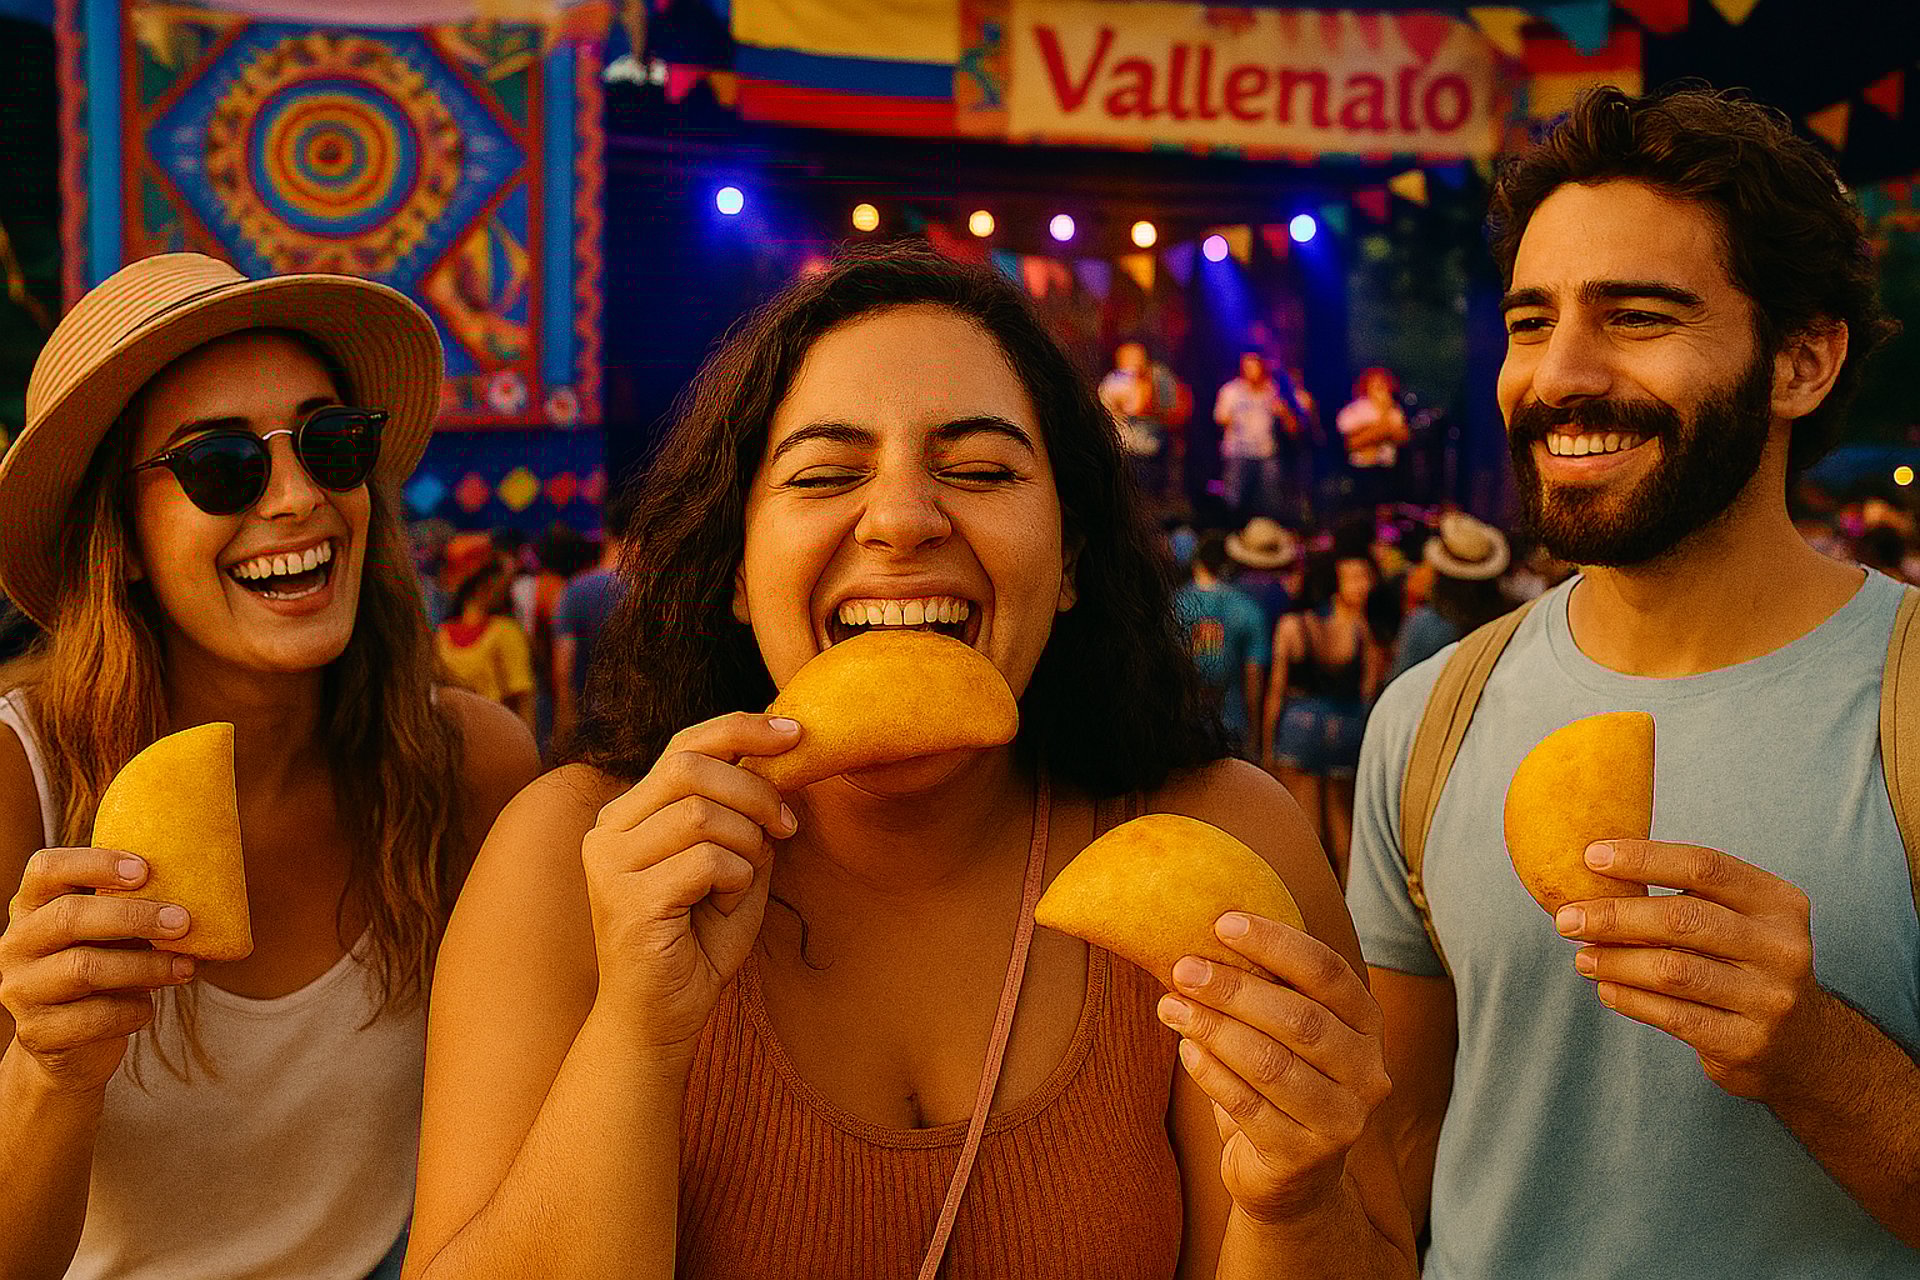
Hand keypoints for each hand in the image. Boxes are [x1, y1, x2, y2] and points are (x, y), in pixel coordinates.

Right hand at [0, 850, 194, 1094]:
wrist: (71, 1043)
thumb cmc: (102, 967)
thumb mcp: (107, 933)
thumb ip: (131, 906)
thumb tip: (200, 889)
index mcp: (32, 908)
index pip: (46, 868)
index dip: (94, 863)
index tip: (145, 870)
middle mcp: (16, 945)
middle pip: (69, 916)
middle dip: (133, 916)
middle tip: (183, 921)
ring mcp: (21, 990)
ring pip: (84, 968)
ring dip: (146, 966)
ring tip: (186, 967)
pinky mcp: (38, 1032)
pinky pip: (95, 1017)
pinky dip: (133, 1010)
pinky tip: (148, 1006)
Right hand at [579, 713, 799, 1057]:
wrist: (661, 1020)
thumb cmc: (698, 944)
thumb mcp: (734, 866)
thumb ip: (747, 817)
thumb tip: (782, 761)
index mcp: (630, 814)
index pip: (684, 746)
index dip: (741, 729)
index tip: (794, 733)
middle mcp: (608, 830)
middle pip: (691, 767)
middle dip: (755, 790)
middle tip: (786, 826)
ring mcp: (609, 864)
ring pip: (701, 813)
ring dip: (746, 845)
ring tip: (744, 882)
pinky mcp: (625, 900)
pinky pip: (704, 860)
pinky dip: (735, 879)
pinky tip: (726, 904)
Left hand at [1157, 913, 1392, 1221]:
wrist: (1293, 1175)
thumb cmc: (1282, 1079)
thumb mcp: (1286, 1030)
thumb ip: (1267, 989)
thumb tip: (1201, 938)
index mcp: (1367, 1024)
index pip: (1328, 972)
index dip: (1276, 943)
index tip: (1222, 922)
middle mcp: (1368, 1072)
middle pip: (1299, 1019)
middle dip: (1234, 989)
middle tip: (1183, 969)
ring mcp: (1342, 1120)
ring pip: (1271, 1064)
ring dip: (1213, 1029)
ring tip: (1170, 1006)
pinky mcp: (1304, 1157)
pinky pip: (1248, 1106)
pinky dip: (1211, 1073)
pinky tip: (1186, 1049)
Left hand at [1557, 839, 1826, 1100]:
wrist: (1803, 1047)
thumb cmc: (1746, 966)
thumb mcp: (1740, 923)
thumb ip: (1687, 898)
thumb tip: (1595, 875)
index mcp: (1778, 903)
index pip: (1705, 866)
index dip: (1644, 858)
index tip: (1591, 856)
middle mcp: (1781, 947)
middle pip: (1683, 918)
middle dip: (1615, 915)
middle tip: (1567, 918)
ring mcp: (1768, 998)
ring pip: (1673, 970)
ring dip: (1615, 961)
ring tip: (1582, 956)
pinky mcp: (1746, 1042)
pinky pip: (1672, 1015)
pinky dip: (1629, 999)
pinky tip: (1606, 988)